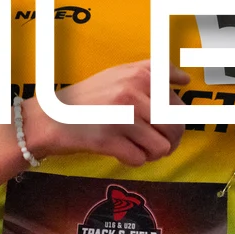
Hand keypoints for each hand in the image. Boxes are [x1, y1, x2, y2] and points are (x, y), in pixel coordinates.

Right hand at [21, 60, 190, 166]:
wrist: (50, 117)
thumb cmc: (86, 98)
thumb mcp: (118, 74)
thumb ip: (150, 74)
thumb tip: (185, 81)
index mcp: (140, 73)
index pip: (179, 102)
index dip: (178, 117)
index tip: (166, 122)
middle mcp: (134, 91)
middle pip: (176, 127)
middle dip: (170, 141)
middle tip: (156, 144)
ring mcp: (122, 115)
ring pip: (162, 147)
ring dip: (152, 153)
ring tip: (137, 147)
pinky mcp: (110, 139)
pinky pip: (140, 159)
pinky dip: (133, 160)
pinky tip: (120, 151)